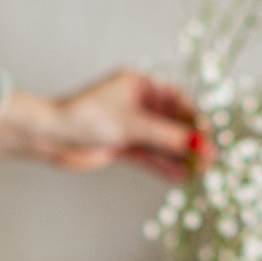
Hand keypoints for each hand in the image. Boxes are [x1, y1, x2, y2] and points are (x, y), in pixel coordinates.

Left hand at [0, 70, 211, 180]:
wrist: (51, 137)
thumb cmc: (84, 118)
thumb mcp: (132, 126)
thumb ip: (168, 138)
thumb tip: (201, 146)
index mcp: (138, 84)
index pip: (176, 99)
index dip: (193, 119)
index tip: (207, 137)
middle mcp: (136, 103)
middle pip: (171, 122)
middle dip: (190, 142)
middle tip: (210, 159)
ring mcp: (129, 125)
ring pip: (161, 142)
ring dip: (179, 157)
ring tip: (200, 173)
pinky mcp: (122, 145)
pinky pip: (149, 155)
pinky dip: (164, 166)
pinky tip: (181, 177)